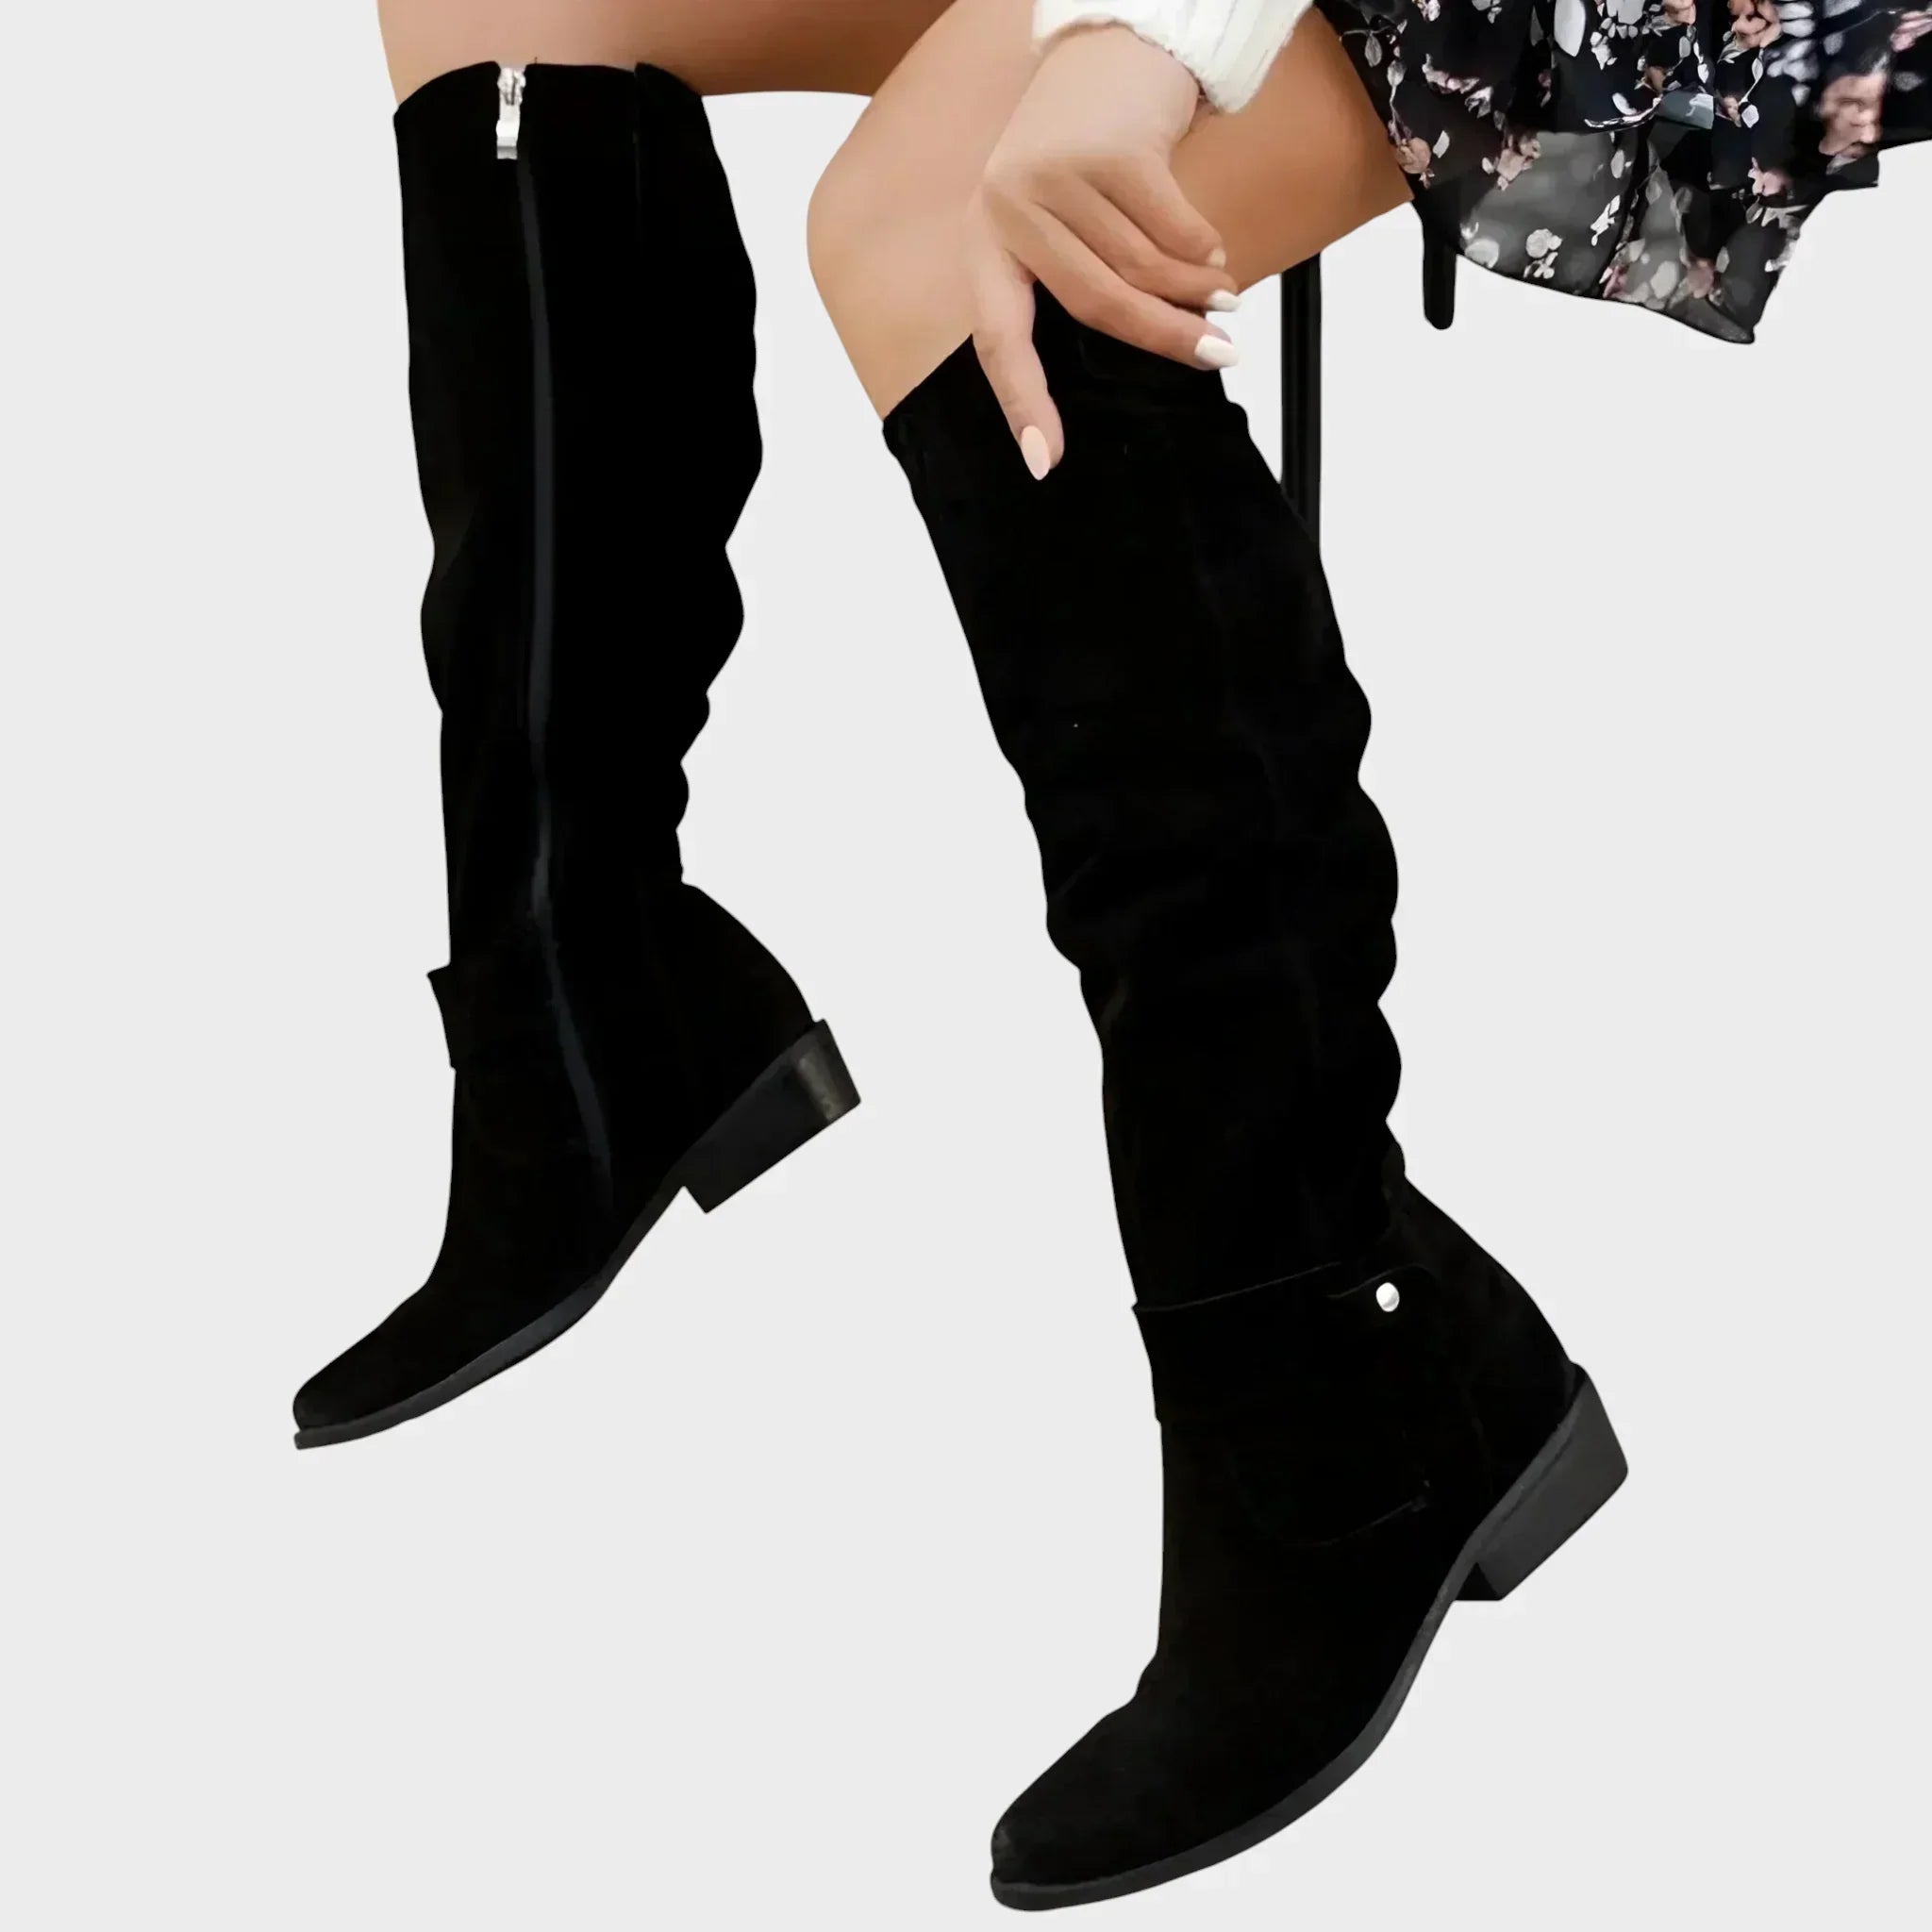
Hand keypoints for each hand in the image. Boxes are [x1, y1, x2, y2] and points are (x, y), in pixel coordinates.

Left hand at [969, 24, 1238, 478]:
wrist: (1108, 47)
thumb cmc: (1087, 152)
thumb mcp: (1058, 217)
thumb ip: (1073, 277)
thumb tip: (1138, 348)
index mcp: (986, 241)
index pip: (999, 339)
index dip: (1024, 402)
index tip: (1044, 462)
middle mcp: (1008, 208)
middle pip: (1097, 303)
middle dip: (1166, 337)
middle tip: (1219, 356)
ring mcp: (1055, 176)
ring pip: (1144, 267)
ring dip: (1196, 290)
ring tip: (1224, 297)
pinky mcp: (1109, 150)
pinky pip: (1174, 229)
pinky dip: (1205, 248)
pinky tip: (1215, 252)